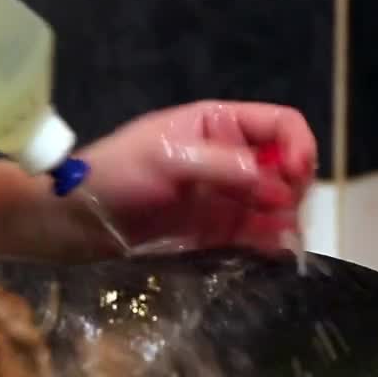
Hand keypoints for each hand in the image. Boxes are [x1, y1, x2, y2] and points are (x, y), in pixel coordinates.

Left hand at [77, 101, 317, 252]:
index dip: (298, 145)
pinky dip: (272, 243)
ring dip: (287, 219)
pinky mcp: (219, 233)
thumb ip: (219, 164)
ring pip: (279, 205)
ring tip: (279, 237)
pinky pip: (258, 236)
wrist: (79, 220)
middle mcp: (231, 158)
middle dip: (293, 187)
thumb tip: (269, 178)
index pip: (280, 124)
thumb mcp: (164, 158)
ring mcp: (227, 197)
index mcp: (219, 125)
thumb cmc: (116, 173)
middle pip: (288, 167)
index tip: (296, 173)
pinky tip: (272, 252)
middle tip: (281, 211)